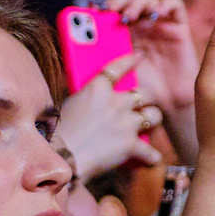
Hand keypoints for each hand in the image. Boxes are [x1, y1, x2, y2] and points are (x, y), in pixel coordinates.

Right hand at [59, 54, 159, 181]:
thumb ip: (89, 99)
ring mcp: (125, 123)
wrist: (62, 157)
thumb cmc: (60, 133)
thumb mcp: (71, 106)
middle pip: (146, 92)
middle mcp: (115, 102)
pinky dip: (151, 156)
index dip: (130, 60)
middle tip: (145, 103)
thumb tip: (97, 101)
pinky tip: (149, 158)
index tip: (139, 57)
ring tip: (148, 127)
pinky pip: (150, 151)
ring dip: (152, 121)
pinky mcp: (130, 145)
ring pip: (154, 116)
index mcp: (97, 89)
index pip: (118, 67)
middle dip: (148, 97)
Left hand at [100, 0, 200, 148]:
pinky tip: (157, 13)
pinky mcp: (178, 26)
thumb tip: (74, 61)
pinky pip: (174, 5)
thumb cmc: (140, 91)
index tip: (89, 11)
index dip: (99, 6)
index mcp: (120, 32)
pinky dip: (166, 4)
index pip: (108, 8)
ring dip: (136, 2)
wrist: (168, 103)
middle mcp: (139, 23)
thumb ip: (99, 67)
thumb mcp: (116, 80)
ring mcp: (158, 23)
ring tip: (130, 16)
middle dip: (117, 0)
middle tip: (110, 10)